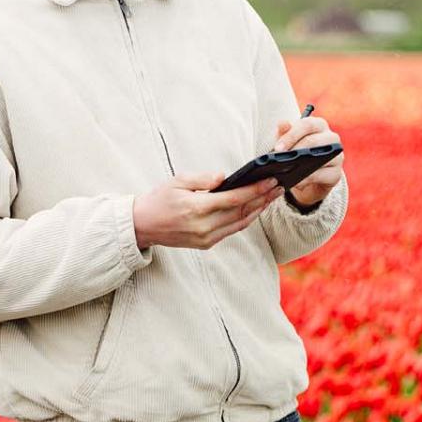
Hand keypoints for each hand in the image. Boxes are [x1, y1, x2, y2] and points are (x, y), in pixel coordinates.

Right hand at [132, 172, 283, 250]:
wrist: (143, 225)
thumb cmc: (159, 199)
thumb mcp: (177, 181)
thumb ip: (203, 178)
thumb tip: (225, 177)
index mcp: (196, 208)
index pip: (233, 199)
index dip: (255, 190)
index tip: (270, 180)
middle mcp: (203, 226)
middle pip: (242, 212)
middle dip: (263, 198)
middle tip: (279, 187)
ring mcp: (205, 238)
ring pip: (240, 224)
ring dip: (259, 210)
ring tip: (272, 197)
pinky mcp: (206, 244)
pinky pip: (231, 231)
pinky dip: (246, 219)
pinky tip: (255, 208)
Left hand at [273, 115, 343, 206]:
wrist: (307, 179)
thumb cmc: (297, 153)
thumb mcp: (287, 142)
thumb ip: (284, 132)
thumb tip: (282, 124)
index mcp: (318, 125)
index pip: (306, 124)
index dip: (291, 135)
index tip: (277, 148)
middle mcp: (331, 138)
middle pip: (314, 140)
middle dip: (295, 150)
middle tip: (280, 160)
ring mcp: (337, 156)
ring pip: (322, 157)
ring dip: (303, 164)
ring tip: (288, 170)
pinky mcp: (336, 173)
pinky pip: (324, 175)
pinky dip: (309, 178)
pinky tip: (297, 181)